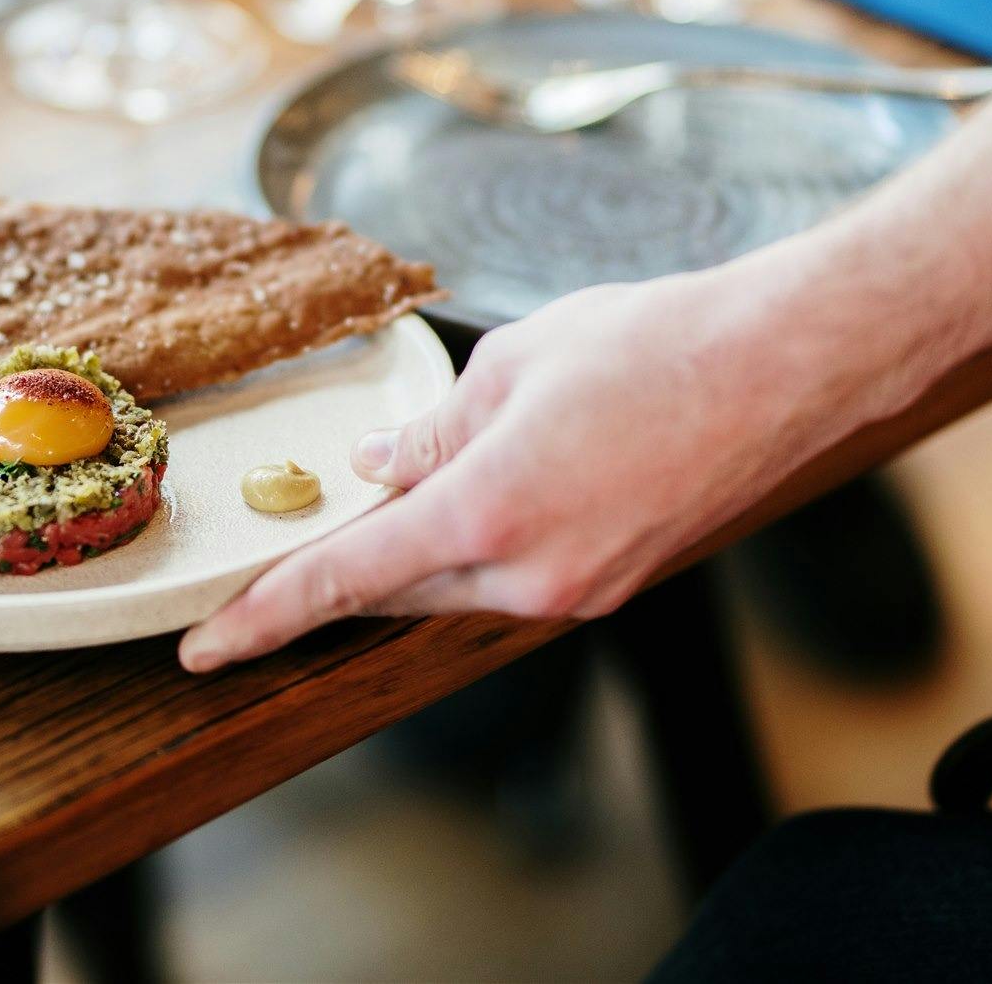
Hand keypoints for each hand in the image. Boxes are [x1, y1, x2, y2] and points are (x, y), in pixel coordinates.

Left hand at [180, 255, 889, 671]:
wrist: (789, 365)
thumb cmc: (656, 344)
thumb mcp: (513, 364)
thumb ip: (434, 428)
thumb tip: (384, 469)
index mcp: (486, 512)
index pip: (344, 579)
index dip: (262, 615)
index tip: (202, 649)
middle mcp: (531, 574)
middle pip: (395, 593)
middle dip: (336, 580)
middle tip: (273, 569)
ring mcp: (581, 588)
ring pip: (455, 588)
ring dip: (410, 559)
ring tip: (380, 515)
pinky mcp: (619, 580)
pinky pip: (515, 579)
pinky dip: (473, 550)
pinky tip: (469, 504)